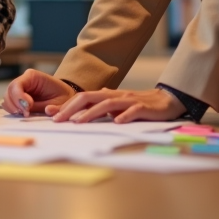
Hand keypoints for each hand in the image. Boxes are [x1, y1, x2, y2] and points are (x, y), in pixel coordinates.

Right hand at [1, 69, 75, 115]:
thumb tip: (47, 110)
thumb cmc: (63, 97)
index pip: (17, 85)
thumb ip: (53, 107)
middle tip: (26, 114)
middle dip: (15, 104)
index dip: (19, 97)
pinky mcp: (17, 98)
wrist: (64, 98)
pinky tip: (23, 113)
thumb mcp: (61, 102)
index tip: (28, 108)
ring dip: (13, 108)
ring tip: (25, 114)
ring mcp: (19, 89)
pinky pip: (9, 104)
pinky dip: (13, 110)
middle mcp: (23, 81)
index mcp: (32, 76)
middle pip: (9, 91)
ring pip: (7, 98)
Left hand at [47, 87, 185, 123]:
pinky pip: (133, 111)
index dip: (66, 105)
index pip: (82, 98)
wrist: (167, 100)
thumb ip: (102, 105)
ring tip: (78, 122)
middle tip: (58, 120)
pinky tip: (116, 122)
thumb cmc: (139, 104)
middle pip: (89, 98)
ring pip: (107, 104)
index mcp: (107, 95)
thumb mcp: (117, 104)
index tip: (50, 114)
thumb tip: (83, 106)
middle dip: (72, 108)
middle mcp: (115, 95)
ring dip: (91, 113)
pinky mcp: (144, 108)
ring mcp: (129, 100)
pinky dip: (124, 116)